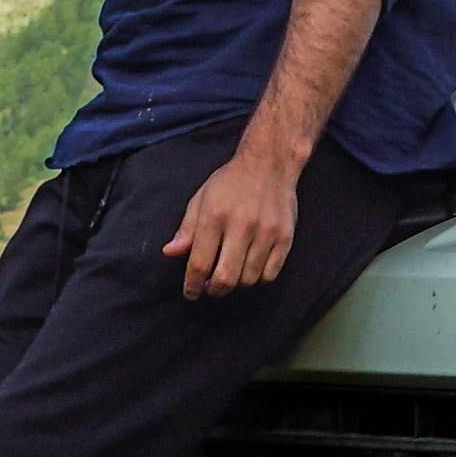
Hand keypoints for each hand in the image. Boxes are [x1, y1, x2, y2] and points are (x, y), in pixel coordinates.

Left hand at [166, 137, 309, 296]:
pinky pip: (270, 274)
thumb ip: (186, 229)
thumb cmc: (230, 183)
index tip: (191, 292)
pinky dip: (257, 278)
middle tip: (209, 289)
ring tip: (230, 273)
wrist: (269, 164)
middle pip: (226, 278)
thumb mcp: (201, 199)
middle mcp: (241, 226)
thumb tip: (170, 253)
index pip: (199, 263)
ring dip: (236, 284)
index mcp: (214, 216)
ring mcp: (266, 233)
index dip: (192, 285)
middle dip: (214, 290)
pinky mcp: (285, 237)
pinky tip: (249, 268)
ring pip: (249, 279)